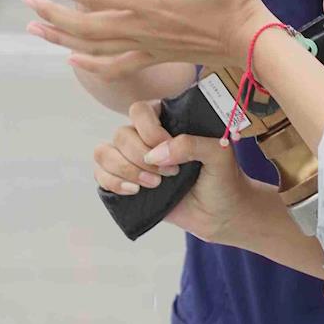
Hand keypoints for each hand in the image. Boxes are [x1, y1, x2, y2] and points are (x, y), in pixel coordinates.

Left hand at [28, 0, 267, 70]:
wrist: (252, 42)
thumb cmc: (236, 1)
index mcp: (150, 1)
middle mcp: (141, 26)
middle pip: (83, 25)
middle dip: (51, 11)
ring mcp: (146, 45)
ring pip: (92, 46)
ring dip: (60, 37)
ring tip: (35, 26)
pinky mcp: (154, 56)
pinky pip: (115, 65)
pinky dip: (90, 64)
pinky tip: (73, 59)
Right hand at [93, 101, 258, 241]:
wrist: (221, 213)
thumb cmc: (223, 178)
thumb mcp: (219, 154)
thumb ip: (191, 144)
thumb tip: (155, 154)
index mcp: (166, 120)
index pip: (139, 110)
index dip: (149, 130)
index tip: (169, 148)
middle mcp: (145, 137)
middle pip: (121, 134)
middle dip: (142, 157)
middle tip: (170, 175)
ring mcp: (133, 160)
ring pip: (104, 153)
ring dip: (126, 170)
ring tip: (154, 185)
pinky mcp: (126, 182)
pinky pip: (101, 174)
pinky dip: (113, 182)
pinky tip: (135, 192)